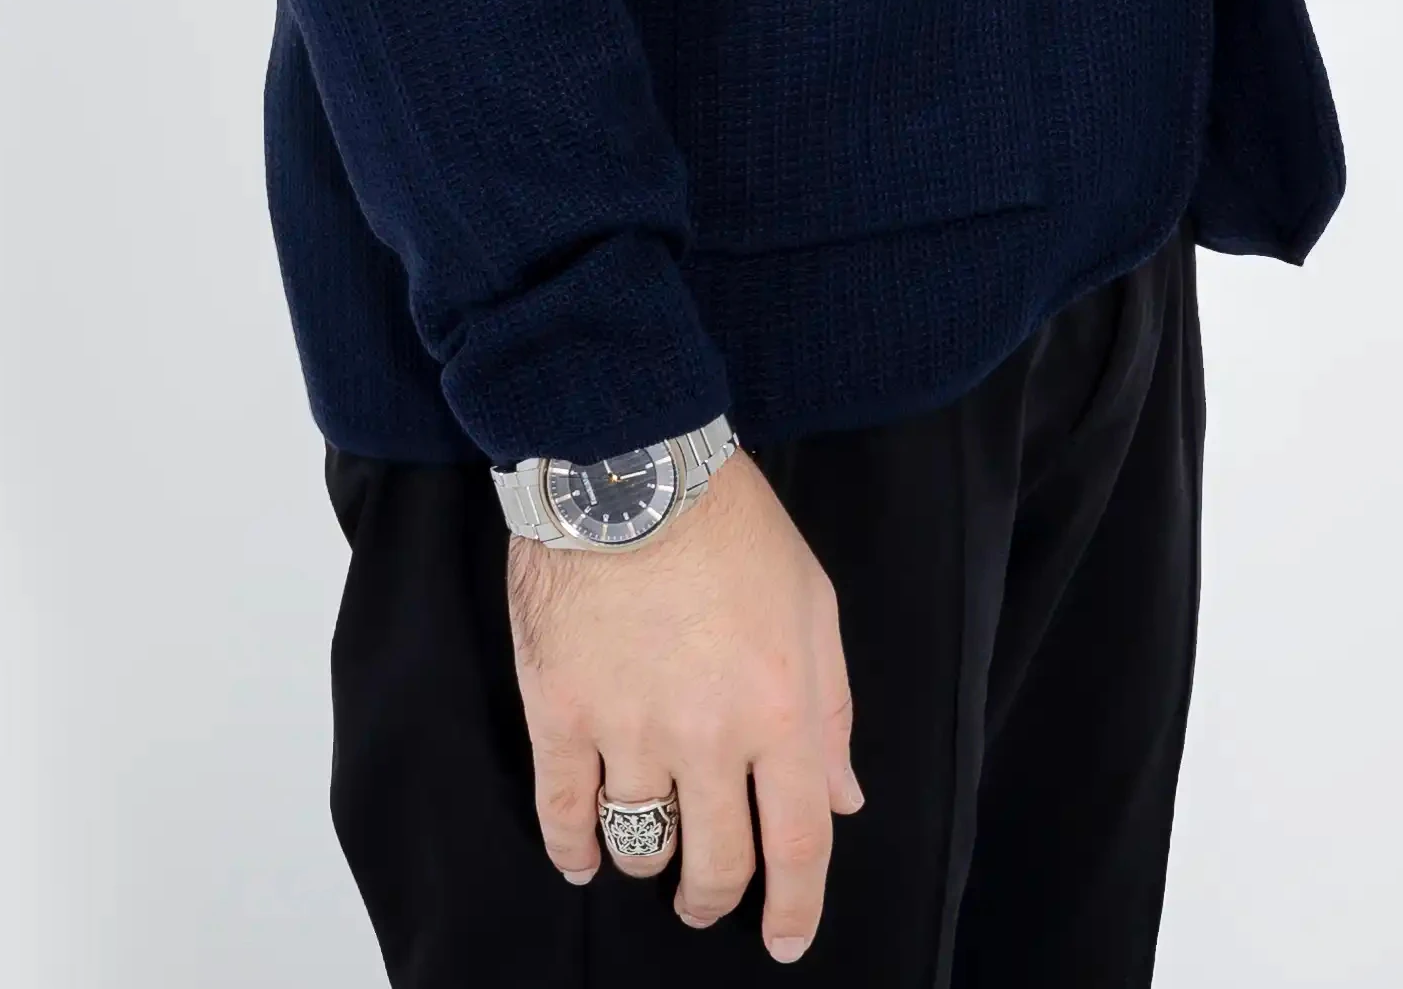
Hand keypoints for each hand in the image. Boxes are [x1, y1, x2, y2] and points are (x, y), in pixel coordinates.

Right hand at [508, 442, 863, 958]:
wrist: (628, 464)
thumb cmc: (730, 525)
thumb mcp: (813, 603)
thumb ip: (832, 709)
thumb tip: (841, 797)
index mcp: (783, 710)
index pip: (800, 843)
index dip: (796, 906)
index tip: (785, 940)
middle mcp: (710, 737)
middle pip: (718, 863)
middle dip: (717, 898)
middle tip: (708, 900)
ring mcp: (629, 730)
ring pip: (642, 845)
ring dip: (651, 865)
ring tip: (652, 855)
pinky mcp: (560, 713)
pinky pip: (564, 814)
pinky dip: (573, 850)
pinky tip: (582, 859)